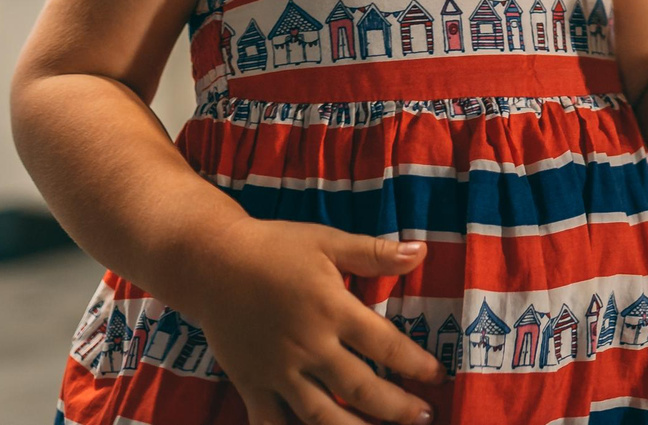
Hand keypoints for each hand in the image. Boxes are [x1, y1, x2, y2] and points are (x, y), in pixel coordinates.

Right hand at [170, 218, 438, 424]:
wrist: (210, 262)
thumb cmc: (274, 248)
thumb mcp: (327, 241)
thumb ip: (374, 253)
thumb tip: (421, 252)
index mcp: (332, 310)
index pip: (385, 346)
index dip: (416, 365)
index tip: (437, 377)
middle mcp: (308, 346)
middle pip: (359, 389)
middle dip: (397, 408)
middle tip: (424, 416)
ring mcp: (277, 370)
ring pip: (320, 415)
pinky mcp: (250, 383)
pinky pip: (271, 422)